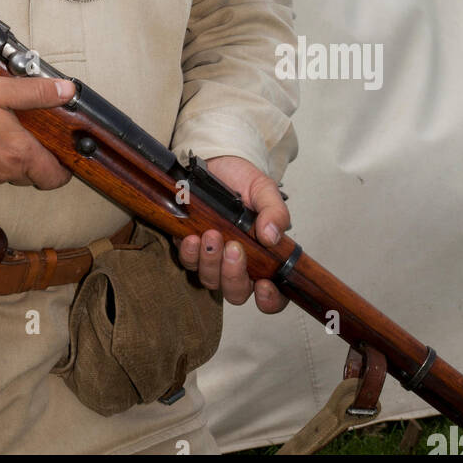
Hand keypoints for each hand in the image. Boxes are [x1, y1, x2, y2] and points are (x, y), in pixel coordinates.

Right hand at [0, 70, 75, 188]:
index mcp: (17, 153)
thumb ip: (34, 92)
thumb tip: (67, 91)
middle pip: (31, 174)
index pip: (54, 177)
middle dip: (35, 156)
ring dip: (9, 156)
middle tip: (29, 130)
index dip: (64, 168)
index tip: (65, 154)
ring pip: (7, 174)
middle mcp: (1, 173)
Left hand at [174, 155, 290, 312]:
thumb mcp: (265, 192)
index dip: (269, 300)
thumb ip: (274, 213)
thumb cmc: (244, 181)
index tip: (263, 285)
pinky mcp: (189, 248)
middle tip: (233, 248)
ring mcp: (212, 260)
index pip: (271, 295)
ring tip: (212, 235)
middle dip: (233, 275)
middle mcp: (237, 265)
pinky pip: (187, 262)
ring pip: (210, 281)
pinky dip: (190, 253)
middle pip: (236, 292)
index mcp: (264, 259)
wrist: (218, 162)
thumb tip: (271, 237)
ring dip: (211, 262)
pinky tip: (192, 237)